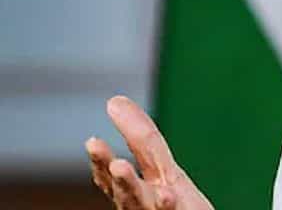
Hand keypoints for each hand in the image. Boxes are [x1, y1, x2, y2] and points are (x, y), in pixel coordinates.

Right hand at [85, 95, 213, 209]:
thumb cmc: (171, 204)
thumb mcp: (159, 168)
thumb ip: (140, 137)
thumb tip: (114, 100)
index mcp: (135, 190)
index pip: (111, 175)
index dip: (101, 160)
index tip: (92, 141)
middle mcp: (139, 204)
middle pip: (123, 190)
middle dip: (112, 174)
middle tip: (106, 159)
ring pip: (138, 204)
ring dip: (130, 188)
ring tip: (123, 169)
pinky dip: (165, 205)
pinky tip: (167, 194)